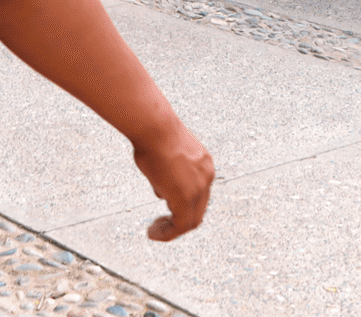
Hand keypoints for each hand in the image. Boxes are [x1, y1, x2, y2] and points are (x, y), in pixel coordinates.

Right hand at [133, 124, 214, 241]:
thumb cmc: (155, 134)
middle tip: (161, 226)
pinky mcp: (187, 197)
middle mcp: (206, 177)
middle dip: (179, 220)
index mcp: (203, 164)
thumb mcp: (167, 156)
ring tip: (155, 231)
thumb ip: (169, 174)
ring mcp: (199, 188)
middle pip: (198, 209)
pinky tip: (153, 233)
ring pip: (191, 220)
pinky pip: (181, 224)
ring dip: (172, 229)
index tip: (167, 209)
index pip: (199, 193)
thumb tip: (163, 189)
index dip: (183, 205)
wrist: (155, 127)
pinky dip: (167, 233)